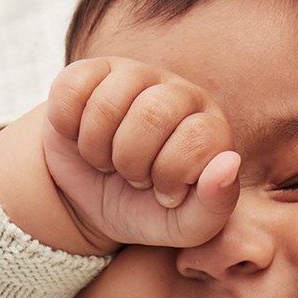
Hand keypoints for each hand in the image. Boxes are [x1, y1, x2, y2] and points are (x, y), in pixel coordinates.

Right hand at [42, 57, 241, 250]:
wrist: (91, 202)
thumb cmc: (146, 210)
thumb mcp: (185, 225)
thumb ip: (216, 204)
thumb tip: (229, 164)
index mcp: (209, 126)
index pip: (199, 136)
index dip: (171, 174)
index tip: (164, 192)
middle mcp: (177, 93)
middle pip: (153, 114)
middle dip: (132, 162)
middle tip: (132, 177)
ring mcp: (134, 76)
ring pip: (109, 102)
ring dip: (98, 149)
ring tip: (107, 161)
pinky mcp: (90, 71)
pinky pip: (72, 90)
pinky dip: (69, 127)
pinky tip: (81, 138)